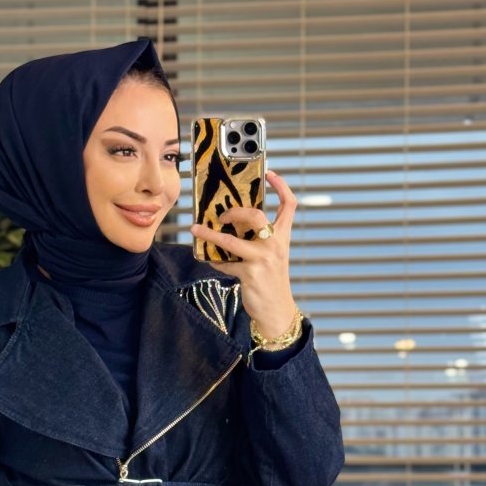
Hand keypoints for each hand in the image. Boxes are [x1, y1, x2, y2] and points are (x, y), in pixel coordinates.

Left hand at [189, 168, 298, 337]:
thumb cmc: (271, 282)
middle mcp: (275, 245)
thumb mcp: (272, 257)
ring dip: (210, 235)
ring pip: (231, 241)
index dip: (281, 187)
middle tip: (222, 216)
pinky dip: (215, 261)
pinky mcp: (249, 274)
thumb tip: (231, 226)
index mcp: (282, 238)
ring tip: (197, 230)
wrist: (277, 311)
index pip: (289, 206)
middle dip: (235, 211)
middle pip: (256, 216)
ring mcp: (263, 259)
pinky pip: (225, 263)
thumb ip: (258, 240)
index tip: (271, 174)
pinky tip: (210, 260)